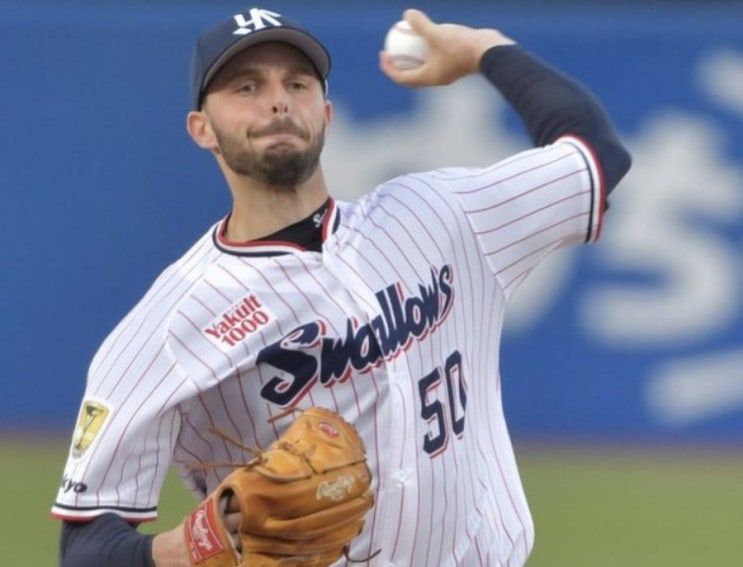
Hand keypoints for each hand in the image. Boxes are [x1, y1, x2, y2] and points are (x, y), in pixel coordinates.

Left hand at [380, 9, 515, 87]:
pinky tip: (428, 33)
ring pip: (424, 67)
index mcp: (428, 78)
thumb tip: (406, 14)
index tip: (383, 53)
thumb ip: (421, 25)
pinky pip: (436, 58)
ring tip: (407, 42)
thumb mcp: (437, 33)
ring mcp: (446, 73)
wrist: (489, 52)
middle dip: (397, 65)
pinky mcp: (455, 65)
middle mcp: (435, 79)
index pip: (401, 77)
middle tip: (390, 50)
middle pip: (410, 76)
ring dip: (413, 58)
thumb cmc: (462, 46)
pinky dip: (428, 50)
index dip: (389, 67)